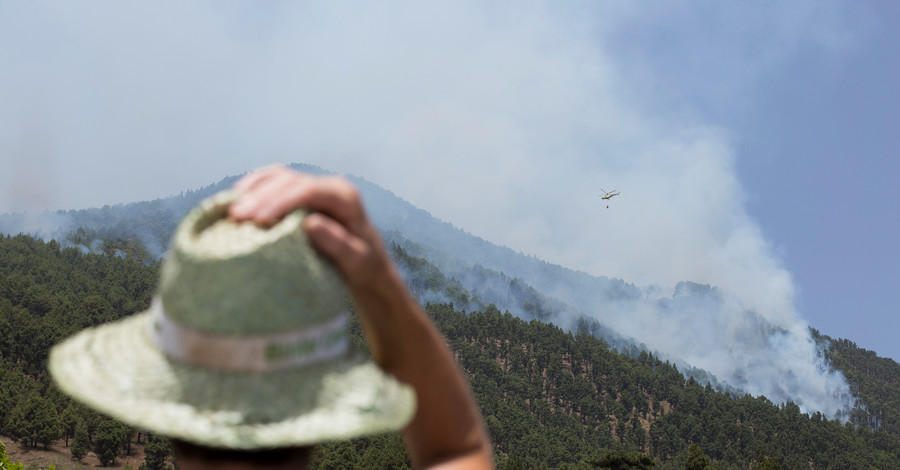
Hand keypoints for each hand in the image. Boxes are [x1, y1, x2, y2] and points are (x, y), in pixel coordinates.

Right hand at [228, 164, 389, 294]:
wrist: (367, 264)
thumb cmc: (363, 266)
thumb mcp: (357, 260)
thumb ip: (338, 243)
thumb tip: (311, 223)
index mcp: (345, 197)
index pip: (309, 191)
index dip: (281, 202)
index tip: (258, 219)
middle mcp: (328, 186)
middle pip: (289, 182)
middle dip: (260, 198)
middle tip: (235, 217)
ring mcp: (313, 187)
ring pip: (277, 178)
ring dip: (252, 192)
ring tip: (229, 211)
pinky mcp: (299, 194)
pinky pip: (272, 183)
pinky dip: (252, 190)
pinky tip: (234, 201)